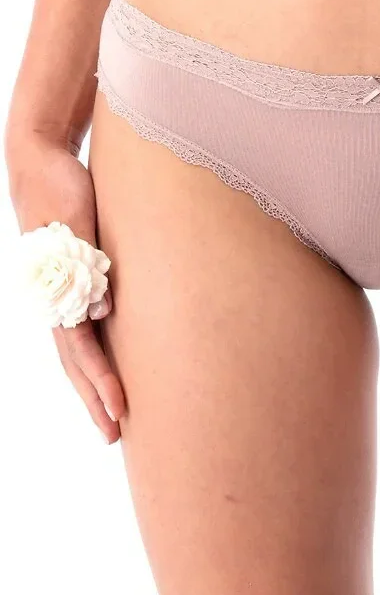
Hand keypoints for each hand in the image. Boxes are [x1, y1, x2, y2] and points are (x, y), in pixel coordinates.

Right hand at [8, 137, 125, 440]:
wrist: (42, 159)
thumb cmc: (61, 186)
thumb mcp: (74, 222)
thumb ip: (86, 264)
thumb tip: (104, 312)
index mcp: (54, 287)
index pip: (80, 347)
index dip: (101, 380)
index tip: (123, 409)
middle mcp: (56, 295)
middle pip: (76, 358)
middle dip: (95, 397)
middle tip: (116, 435)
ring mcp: (61, 289)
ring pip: (78, 346)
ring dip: (94, 381)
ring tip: (113, 413)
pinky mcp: (73, 276)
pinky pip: (83, 323)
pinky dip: (94, 351)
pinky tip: (108, 364)